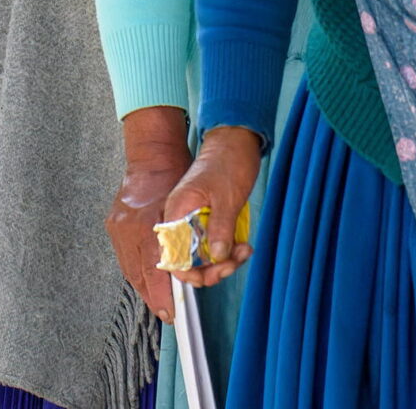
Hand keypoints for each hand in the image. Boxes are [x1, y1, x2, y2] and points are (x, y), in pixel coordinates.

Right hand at [108, 107, 193, 322]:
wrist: (152, 155)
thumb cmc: (175, 177)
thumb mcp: (188, 209)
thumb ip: (187, 241)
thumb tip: (190, 271)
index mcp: (147, 227)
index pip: (153, 271)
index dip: (160, 295)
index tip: (169, 313)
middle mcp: (128, 231)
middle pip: (138, 275)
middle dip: (152, 297)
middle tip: (165, 313)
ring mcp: (117, 227)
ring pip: (129, 268)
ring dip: (144, 286)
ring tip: (157, 300)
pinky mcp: (114, 224)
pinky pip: (125, 256)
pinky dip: (136, 270)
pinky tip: (146, 278)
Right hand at [159, 125, 263, 288]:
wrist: (235, 141)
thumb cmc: (228, 162)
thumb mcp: (228, 198)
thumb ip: (220, 228)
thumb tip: (217, 257)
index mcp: (176, 212)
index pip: (172, 257)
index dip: (190, 273)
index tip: (214, 273)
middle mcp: (178, 219)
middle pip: (185, 261)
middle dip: (211, 269)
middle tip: (234, 262)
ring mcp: (190, 221)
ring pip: (199, 256)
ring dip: (221, 262)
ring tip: (243, 251)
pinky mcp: (204, 221)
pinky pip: (209, 246)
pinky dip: (225, 251)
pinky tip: (240, 247)